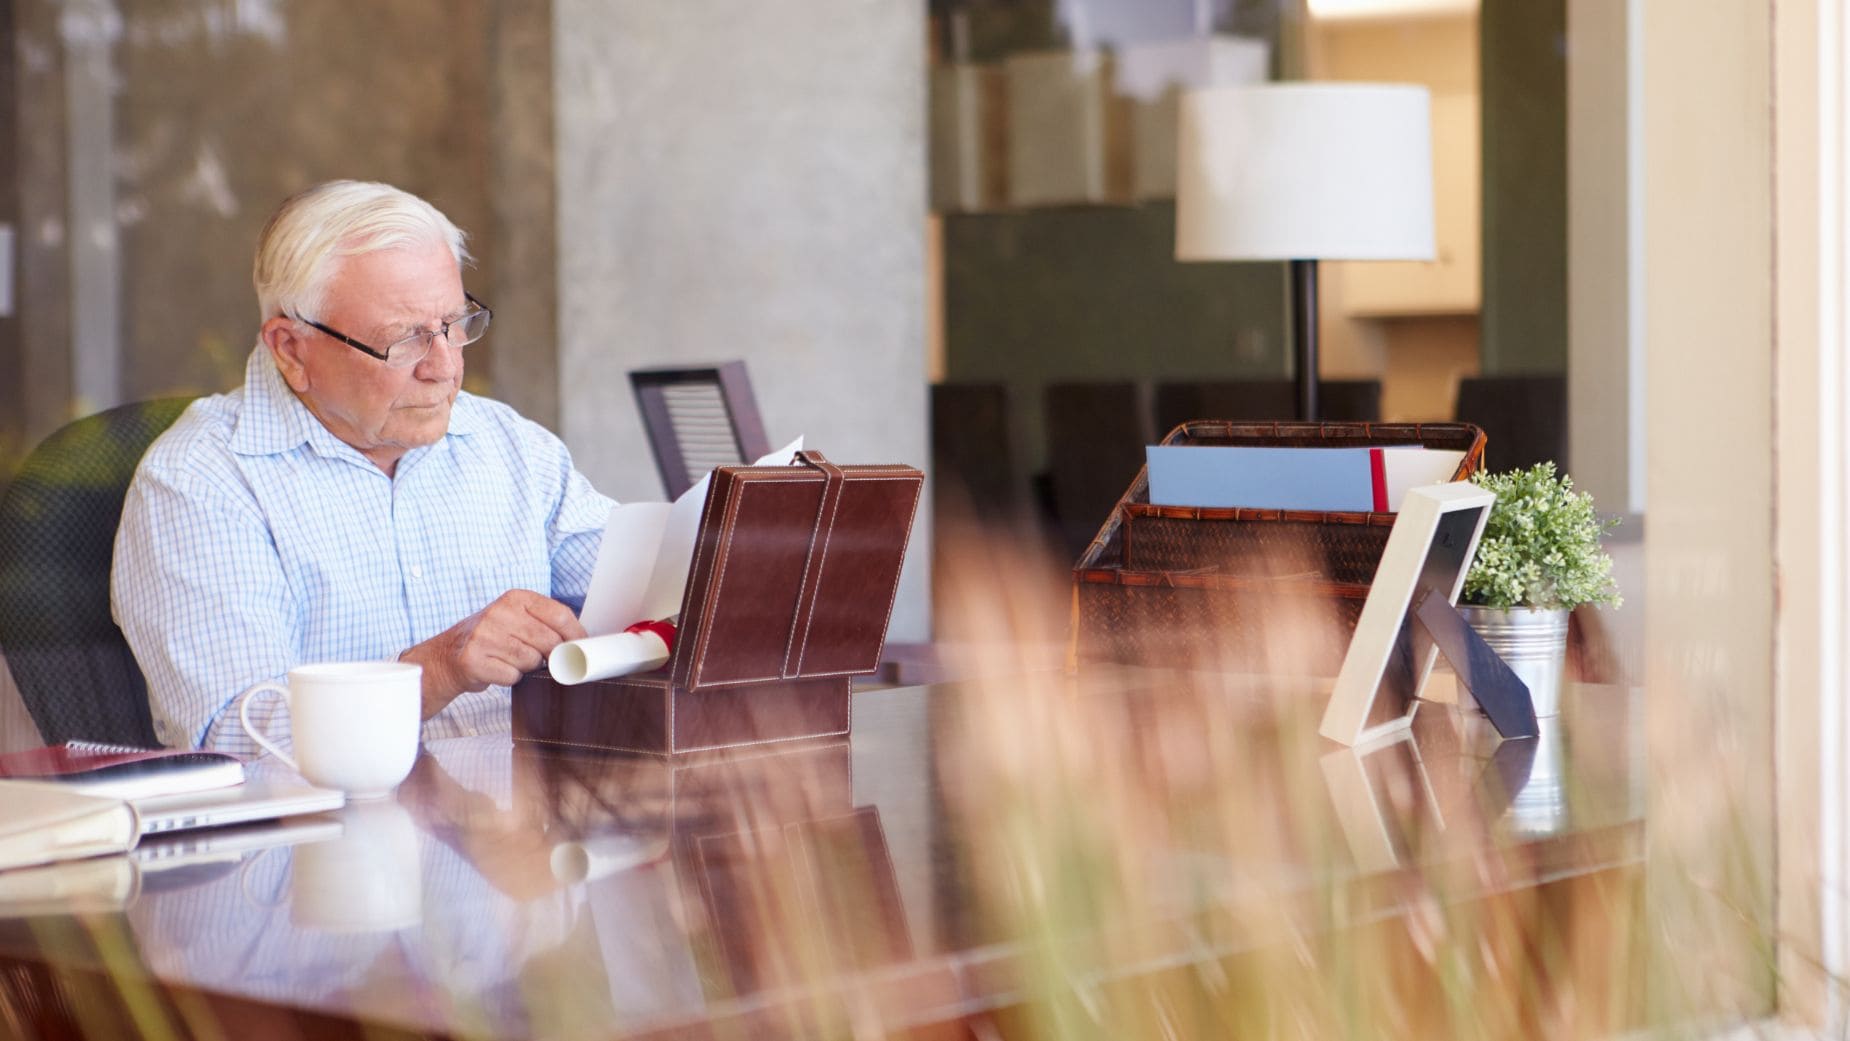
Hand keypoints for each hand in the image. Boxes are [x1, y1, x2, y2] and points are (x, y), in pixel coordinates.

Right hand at [401, 589, 585, 718]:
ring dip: (527, 667)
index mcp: (515, 598)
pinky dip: (510, 678)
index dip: (576, 635)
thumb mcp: (517, 618)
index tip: (582, 648)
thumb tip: (581, 643)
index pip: (560, 615)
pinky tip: (498, 669)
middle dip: (551, 655)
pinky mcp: (473, 660)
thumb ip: (546, 623)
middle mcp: (498, 612)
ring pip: (531, 660)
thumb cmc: (492, 637)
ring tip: (511, 660)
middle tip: (541, 658)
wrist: (448, 655)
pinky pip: (512, 676)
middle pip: (549, 641)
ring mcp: (484, 635)